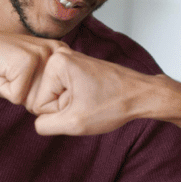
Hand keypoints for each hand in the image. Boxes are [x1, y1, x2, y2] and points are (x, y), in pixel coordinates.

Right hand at [0, 29, 62, 106]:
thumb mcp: (27, 80)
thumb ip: (45, 92)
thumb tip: (56, 114)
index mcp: (59, 55)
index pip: (57, 98)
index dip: (33, 96)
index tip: (21, 77)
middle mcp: (55, 51)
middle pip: (45, 100)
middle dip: (23, 95)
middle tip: (10, 74)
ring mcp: (41, 53)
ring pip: (32, 100)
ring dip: (14, 92)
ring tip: (5, 72)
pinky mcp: (26, 60)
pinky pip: (18, 96)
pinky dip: (3, 89)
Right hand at [26, 48, 150, 136]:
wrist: (142, 95)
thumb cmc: (114, 105)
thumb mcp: (74, 123)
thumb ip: (45, 125)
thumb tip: (38, 121)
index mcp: (56, 64)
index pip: (38, 104)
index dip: (61, 112)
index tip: (83, 104)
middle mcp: (59, 56)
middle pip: (45, 98)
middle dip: (66, 107)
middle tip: (88, 102)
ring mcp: (69, 60)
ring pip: (55, 96)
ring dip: (72, 104)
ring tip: (91, 99)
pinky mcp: (76, 66)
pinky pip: (64, 91)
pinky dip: (78, 99)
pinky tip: (92, 96)